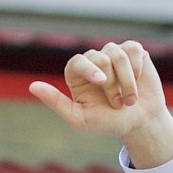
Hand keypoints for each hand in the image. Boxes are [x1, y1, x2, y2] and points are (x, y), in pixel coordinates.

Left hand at [28, 41, 172, 165]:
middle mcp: (93, 60)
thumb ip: (56, 103)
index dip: (89, 69)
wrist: (139, 122)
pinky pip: (133, 50)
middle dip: (112, 85)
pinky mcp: (132, 51)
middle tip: (118, 104)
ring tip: (130, 100)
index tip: (101, 82)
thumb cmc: (107, 122)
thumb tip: (33, 87)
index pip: (77, 61)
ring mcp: (112, 54)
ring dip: (127, 81)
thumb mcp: (80, 119)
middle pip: (101, 59)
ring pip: (119, 55)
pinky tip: (138, 82)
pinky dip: (137, 69)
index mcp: (77, 75)